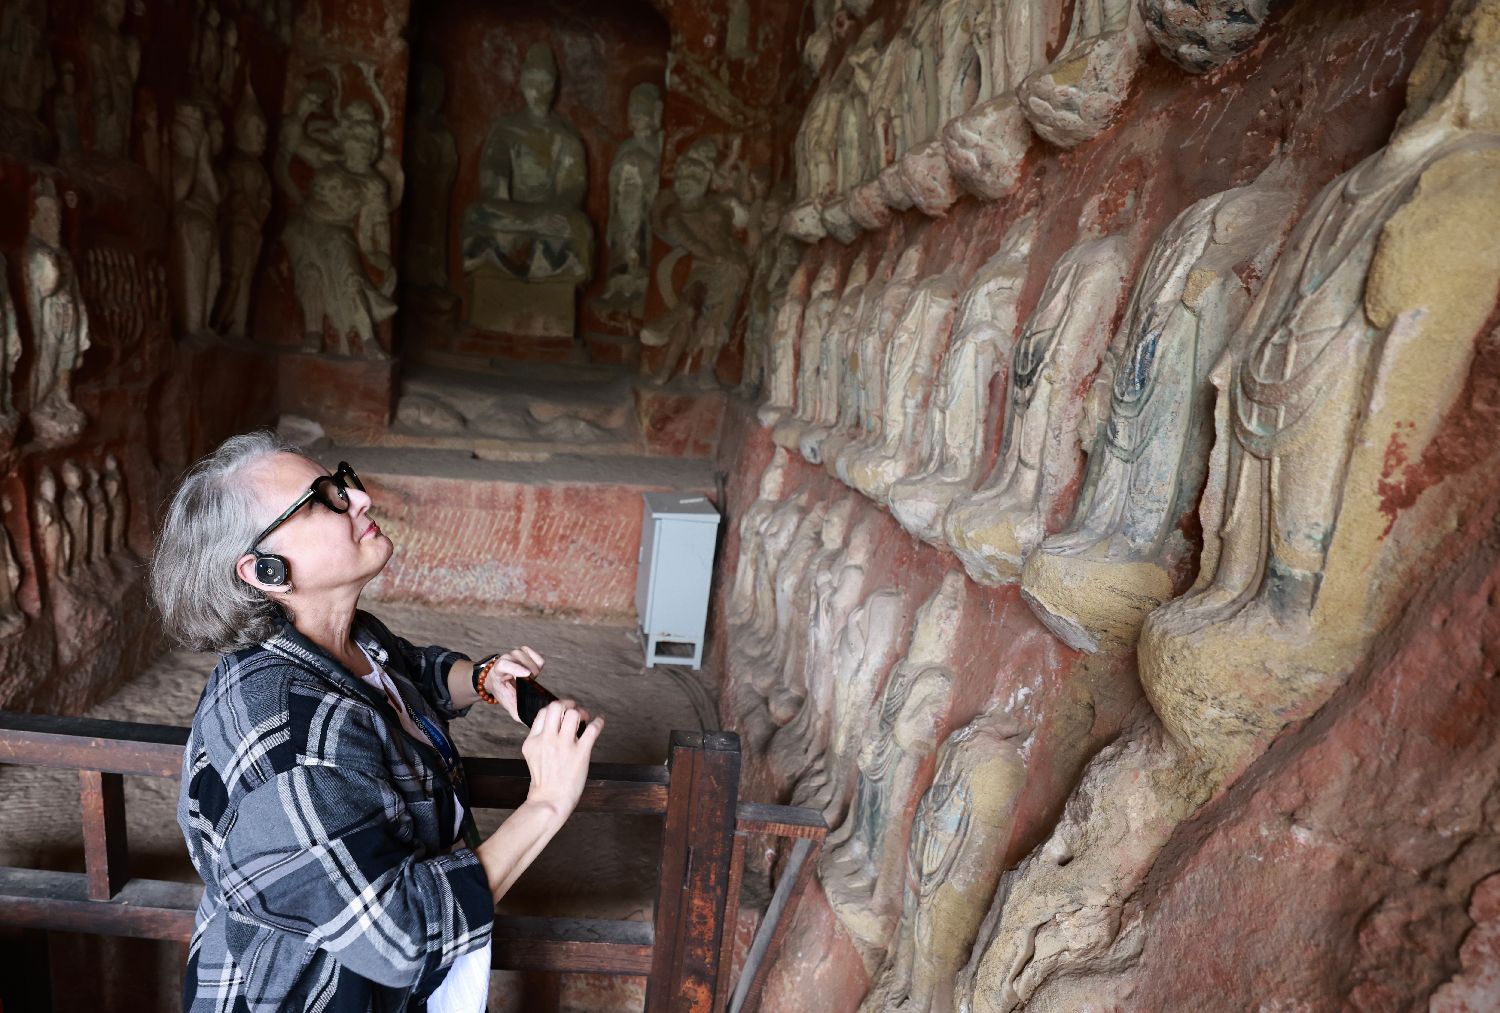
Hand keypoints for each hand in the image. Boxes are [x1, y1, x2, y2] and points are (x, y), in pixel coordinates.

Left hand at [486, 646, 544, 724]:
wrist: (496, 680)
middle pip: (523, 661)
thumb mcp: (507, 702)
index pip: (505, 664)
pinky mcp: (524, 651)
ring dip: (534, 670)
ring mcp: (515, 653)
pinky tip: (532, 672)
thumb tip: (530, 720)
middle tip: (527, 683)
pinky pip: (537, 657)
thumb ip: (517, 710)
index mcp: (498, 670)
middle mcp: (506, 658)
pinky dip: (538, 664)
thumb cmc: (503, 691)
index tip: (527, 675)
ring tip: (528, 679)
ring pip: (530, 659)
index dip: (515, 668)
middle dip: (530, 674)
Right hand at [521, 699, 602, 819]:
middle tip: (575, 709)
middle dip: (568, 703)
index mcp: (533, 740)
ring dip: (582, 713)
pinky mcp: (580, 753)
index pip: (544, 712)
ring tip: (586, 719)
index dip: (555, 708)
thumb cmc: (543, 780)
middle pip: (557, 706)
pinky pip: (592, 729)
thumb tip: (552, 722)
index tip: (563, 712)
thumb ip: (539, 738)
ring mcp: (564, 746)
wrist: (550, 801)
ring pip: (574, 714)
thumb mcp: (532, 755)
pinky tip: (599, 721)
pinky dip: (599, 722)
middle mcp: (547, 739)